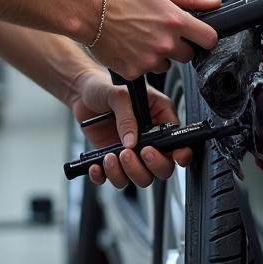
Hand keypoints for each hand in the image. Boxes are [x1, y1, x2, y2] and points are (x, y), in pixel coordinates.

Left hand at [69, 67, 192, 189]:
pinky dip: (105, 176)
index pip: (177, 142)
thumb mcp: (120, 95)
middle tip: (133, 152)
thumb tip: (131, 142)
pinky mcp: (113, 159)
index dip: (181, 153)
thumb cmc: (106, 86)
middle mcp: (148, 139)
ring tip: (112, 156)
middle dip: (150, 166)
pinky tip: (97, 166)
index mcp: (159, 118)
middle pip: (162, 167)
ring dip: (127, 172)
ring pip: (140, 177)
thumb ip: (127, 117)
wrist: (82, 92)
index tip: (175, 157)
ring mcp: (131, 152)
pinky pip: (113, 177)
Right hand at [89, 0, 220, 79]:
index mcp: (176, 21)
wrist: (91, 13)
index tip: (197, 35)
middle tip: (161, 32)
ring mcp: (151, 60)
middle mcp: (166, 43)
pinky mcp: (136, 72)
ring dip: (160, 56)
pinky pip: (148, 72)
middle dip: (180, 46)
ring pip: (168, 65)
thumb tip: (215, 3)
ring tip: (143, 38)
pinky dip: (142, 63)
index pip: (210, 39)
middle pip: (189, 55)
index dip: (205, 36)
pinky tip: (132, 48)